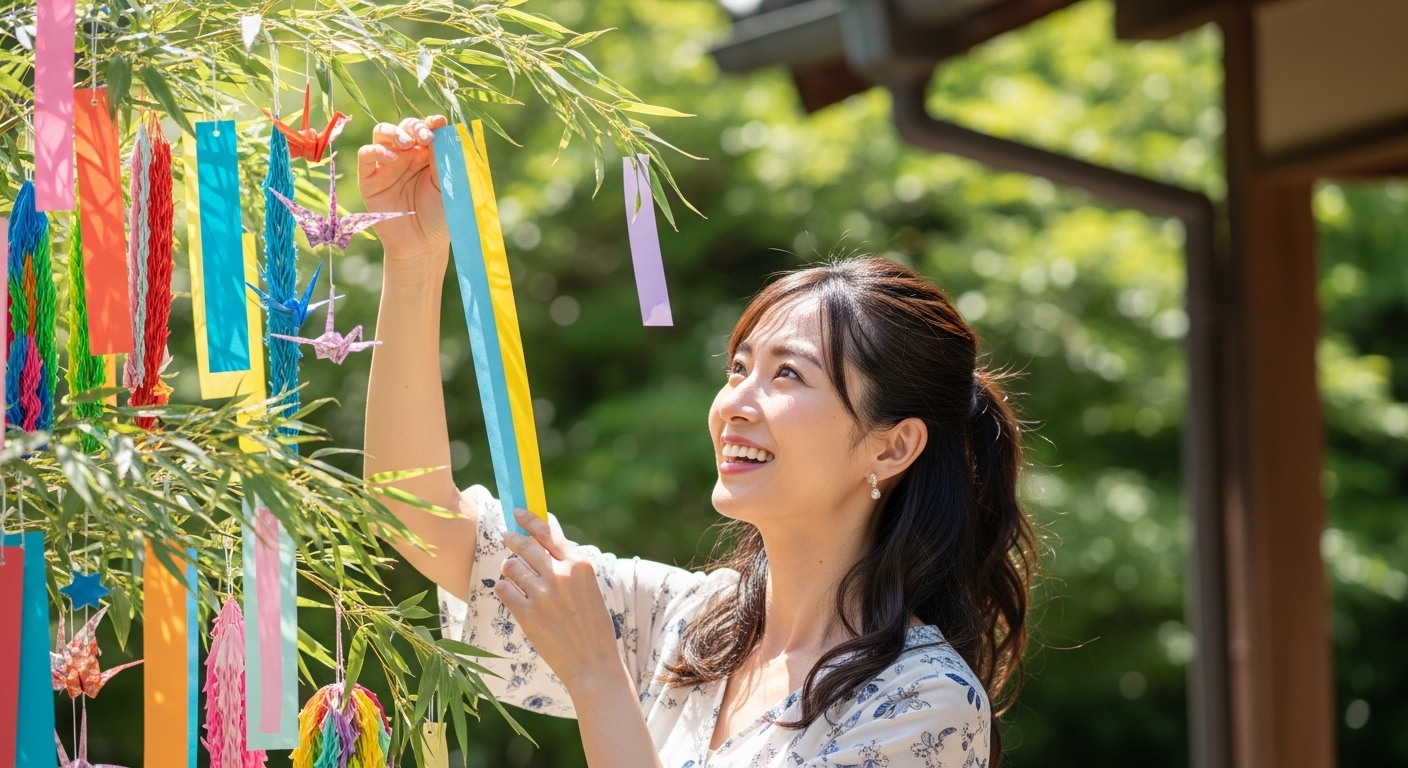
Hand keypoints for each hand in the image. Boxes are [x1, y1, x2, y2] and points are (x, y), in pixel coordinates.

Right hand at [358, 115, 449, 264]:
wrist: (422, 245)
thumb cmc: (440, 217)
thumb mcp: (447, 184)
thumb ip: (442, 158)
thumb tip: (440, 129)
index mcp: (428, 155)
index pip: (426, 129)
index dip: (430, 123)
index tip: (438, 123)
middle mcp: (406, 156)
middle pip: (404, 127)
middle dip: (413, 127)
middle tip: (424, 137)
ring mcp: (387, 165)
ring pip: (382, 133)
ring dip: (394, 132)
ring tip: (407, 144)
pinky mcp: (369, 178)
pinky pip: (367, 154)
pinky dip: (377, 150)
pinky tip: (392, 158)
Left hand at [494, 508, 627, 692]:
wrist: (593, 664)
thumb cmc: (593, 625)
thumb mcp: (589, 588)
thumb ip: (568, 564)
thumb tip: (547, 539)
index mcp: (580, 566)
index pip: (549, 533)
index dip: (530, 520)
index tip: (517, 512)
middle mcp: (560, 576)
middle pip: (525, 546)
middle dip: (512, 539)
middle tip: (506, 538)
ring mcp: (542, 595)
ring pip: (511, 566)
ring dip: (509, 568)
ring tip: (513, 574)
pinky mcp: (527, 615)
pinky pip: (503, 589)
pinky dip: (504, 589)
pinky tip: (510, 593)